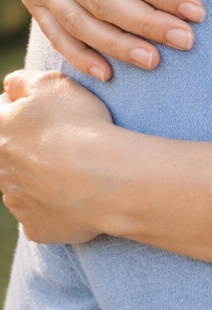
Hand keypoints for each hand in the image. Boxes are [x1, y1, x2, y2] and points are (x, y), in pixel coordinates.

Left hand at [0, 69, 121, 242]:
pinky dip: (56, 206)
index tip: (51, 110)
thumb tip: (10, 89)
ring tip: (76, 169)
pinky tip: (76, 195)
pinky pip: (42, 215)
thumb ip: (21, 82)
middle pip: (11, 154)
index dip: (26, 107)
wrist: (104, 176)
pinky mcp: (36, 228)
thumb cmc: (78, 126)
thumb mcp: (50, 84)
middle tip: (66, 140)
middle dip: (32, 147)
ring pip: (24, 186)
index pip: (2, 113)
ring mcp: (16, 203)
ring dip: (41, 178)